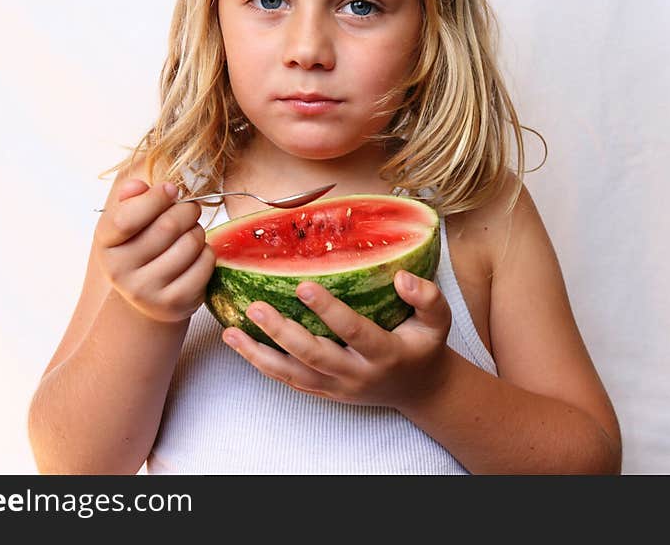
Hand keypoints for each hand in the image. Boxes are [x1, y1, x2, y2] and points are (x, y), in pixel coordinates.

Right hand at [94, 179, 214, 322]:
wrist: (146, 298)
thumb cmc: (139, 248)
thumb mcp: (127, 222)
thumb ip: (131, 199)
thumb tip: (138, 186)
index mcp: (105, 244)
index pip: (126, 219)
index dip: (155, 198)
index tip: (171, 189)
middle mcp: (120, 271)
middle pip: (167, 227)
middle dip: (187, 210)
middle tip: (190, 209)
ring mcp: (147, 291)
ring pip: (190, 244)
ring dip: (198, 231)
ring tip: (190, 233)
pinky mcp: (174, 302)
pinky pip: (204, 263)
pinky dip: (206, 252)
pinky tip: (196, 255)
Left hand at [222, 271, 453, 409]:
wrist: (419, 390)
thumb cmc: (423, 346)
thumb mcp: (438, 322)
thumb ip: (427, 297)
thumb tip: (401, 277)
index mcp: (384, 353)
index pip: (353, 331)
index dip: (328, 310)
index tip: (303, 285)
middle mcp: (356, 374)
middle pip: (313, 356)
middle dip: (282, 332)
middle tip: (255, 307)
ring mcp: (336, 387)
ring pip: (292, 374)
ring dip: (258, 353)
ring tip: (231, 331)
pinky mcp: (323, 392)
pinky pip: (287, 380)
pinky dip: (261, 364)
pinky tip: (238, 344)